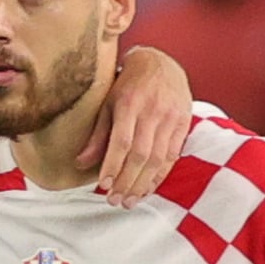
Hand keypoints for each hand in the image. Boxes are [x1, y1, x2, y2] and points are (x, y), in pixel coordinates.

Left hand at [87, 45, 195, 200]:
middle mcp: (152, 111)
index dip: (113, 165)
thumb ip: (97, 134)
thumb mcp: (107, 103)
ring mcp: (171, 117)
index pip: (122, 142)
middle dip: (127, 181)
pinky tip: (148, 188)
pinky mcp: (184, 123)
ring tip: (130, 200)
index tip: (103, 185)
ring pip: (158, 158)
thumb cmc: (127, 85)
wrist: (161, 63)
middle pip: (141, 154)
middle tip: (115, 200)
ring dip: (143, 183)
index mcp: (129, 103)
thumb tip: (80, 163)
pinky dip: (160, 174)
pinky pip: (173, 154)